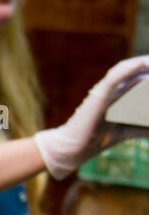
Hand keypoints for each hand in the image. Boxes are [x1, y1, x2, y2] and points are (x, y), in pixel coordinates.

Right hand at [34, 56, 148, 179]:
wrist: (73, 150)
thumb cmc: (96, 140)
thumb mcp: (125, 132)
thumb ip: (141, 128)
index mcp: (118, 95)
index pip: (138, 78)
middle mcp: (112, 89)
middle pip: (136, 73)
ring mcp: (105, 90)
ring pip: (128, 71)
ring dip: (143, 64)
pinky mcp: (98, 94)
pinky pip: (115, 76)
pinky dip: (130, 67)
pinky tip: (145, 63)